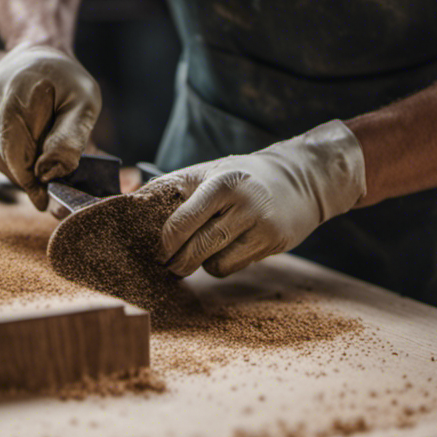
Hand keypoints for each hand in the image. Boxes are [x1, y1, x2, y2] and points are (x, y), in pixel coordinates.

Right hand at [0, 44, 100, 208]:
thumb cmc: (68, 82)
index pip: (15, 155)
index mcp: (16, 97)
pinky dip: (9, 157)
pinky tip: (27, 145)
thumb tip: (48, 173)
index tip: (46, 201)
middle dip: (30, 177)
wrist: (40, 55)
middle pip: (5, 161)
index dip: (30, 183)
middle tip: (54, 182)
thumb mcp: (85, 104)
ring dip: (20, 167)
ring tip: (44, 154)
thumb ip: (70, 139)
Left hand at [148, 121, 365, 277]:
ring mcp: (260, 226)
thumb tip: (134, 199)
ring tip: (201, 252)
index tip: (158, 250)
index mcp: (221, 183)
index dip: (164, 243)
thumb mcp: (211, 170)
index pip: (181, 223)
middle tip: (168, 264)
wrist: (302, 178)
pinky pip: (234, 266)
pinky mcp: (273, 243)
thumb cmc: (245, 174)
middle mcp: (242, 204)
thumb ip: (176, 186)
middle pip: (196, 249)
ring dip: (201, 264)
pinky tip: (225, 250)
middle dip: (177, 262)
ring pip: (215, 264)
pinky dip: (221, 264)